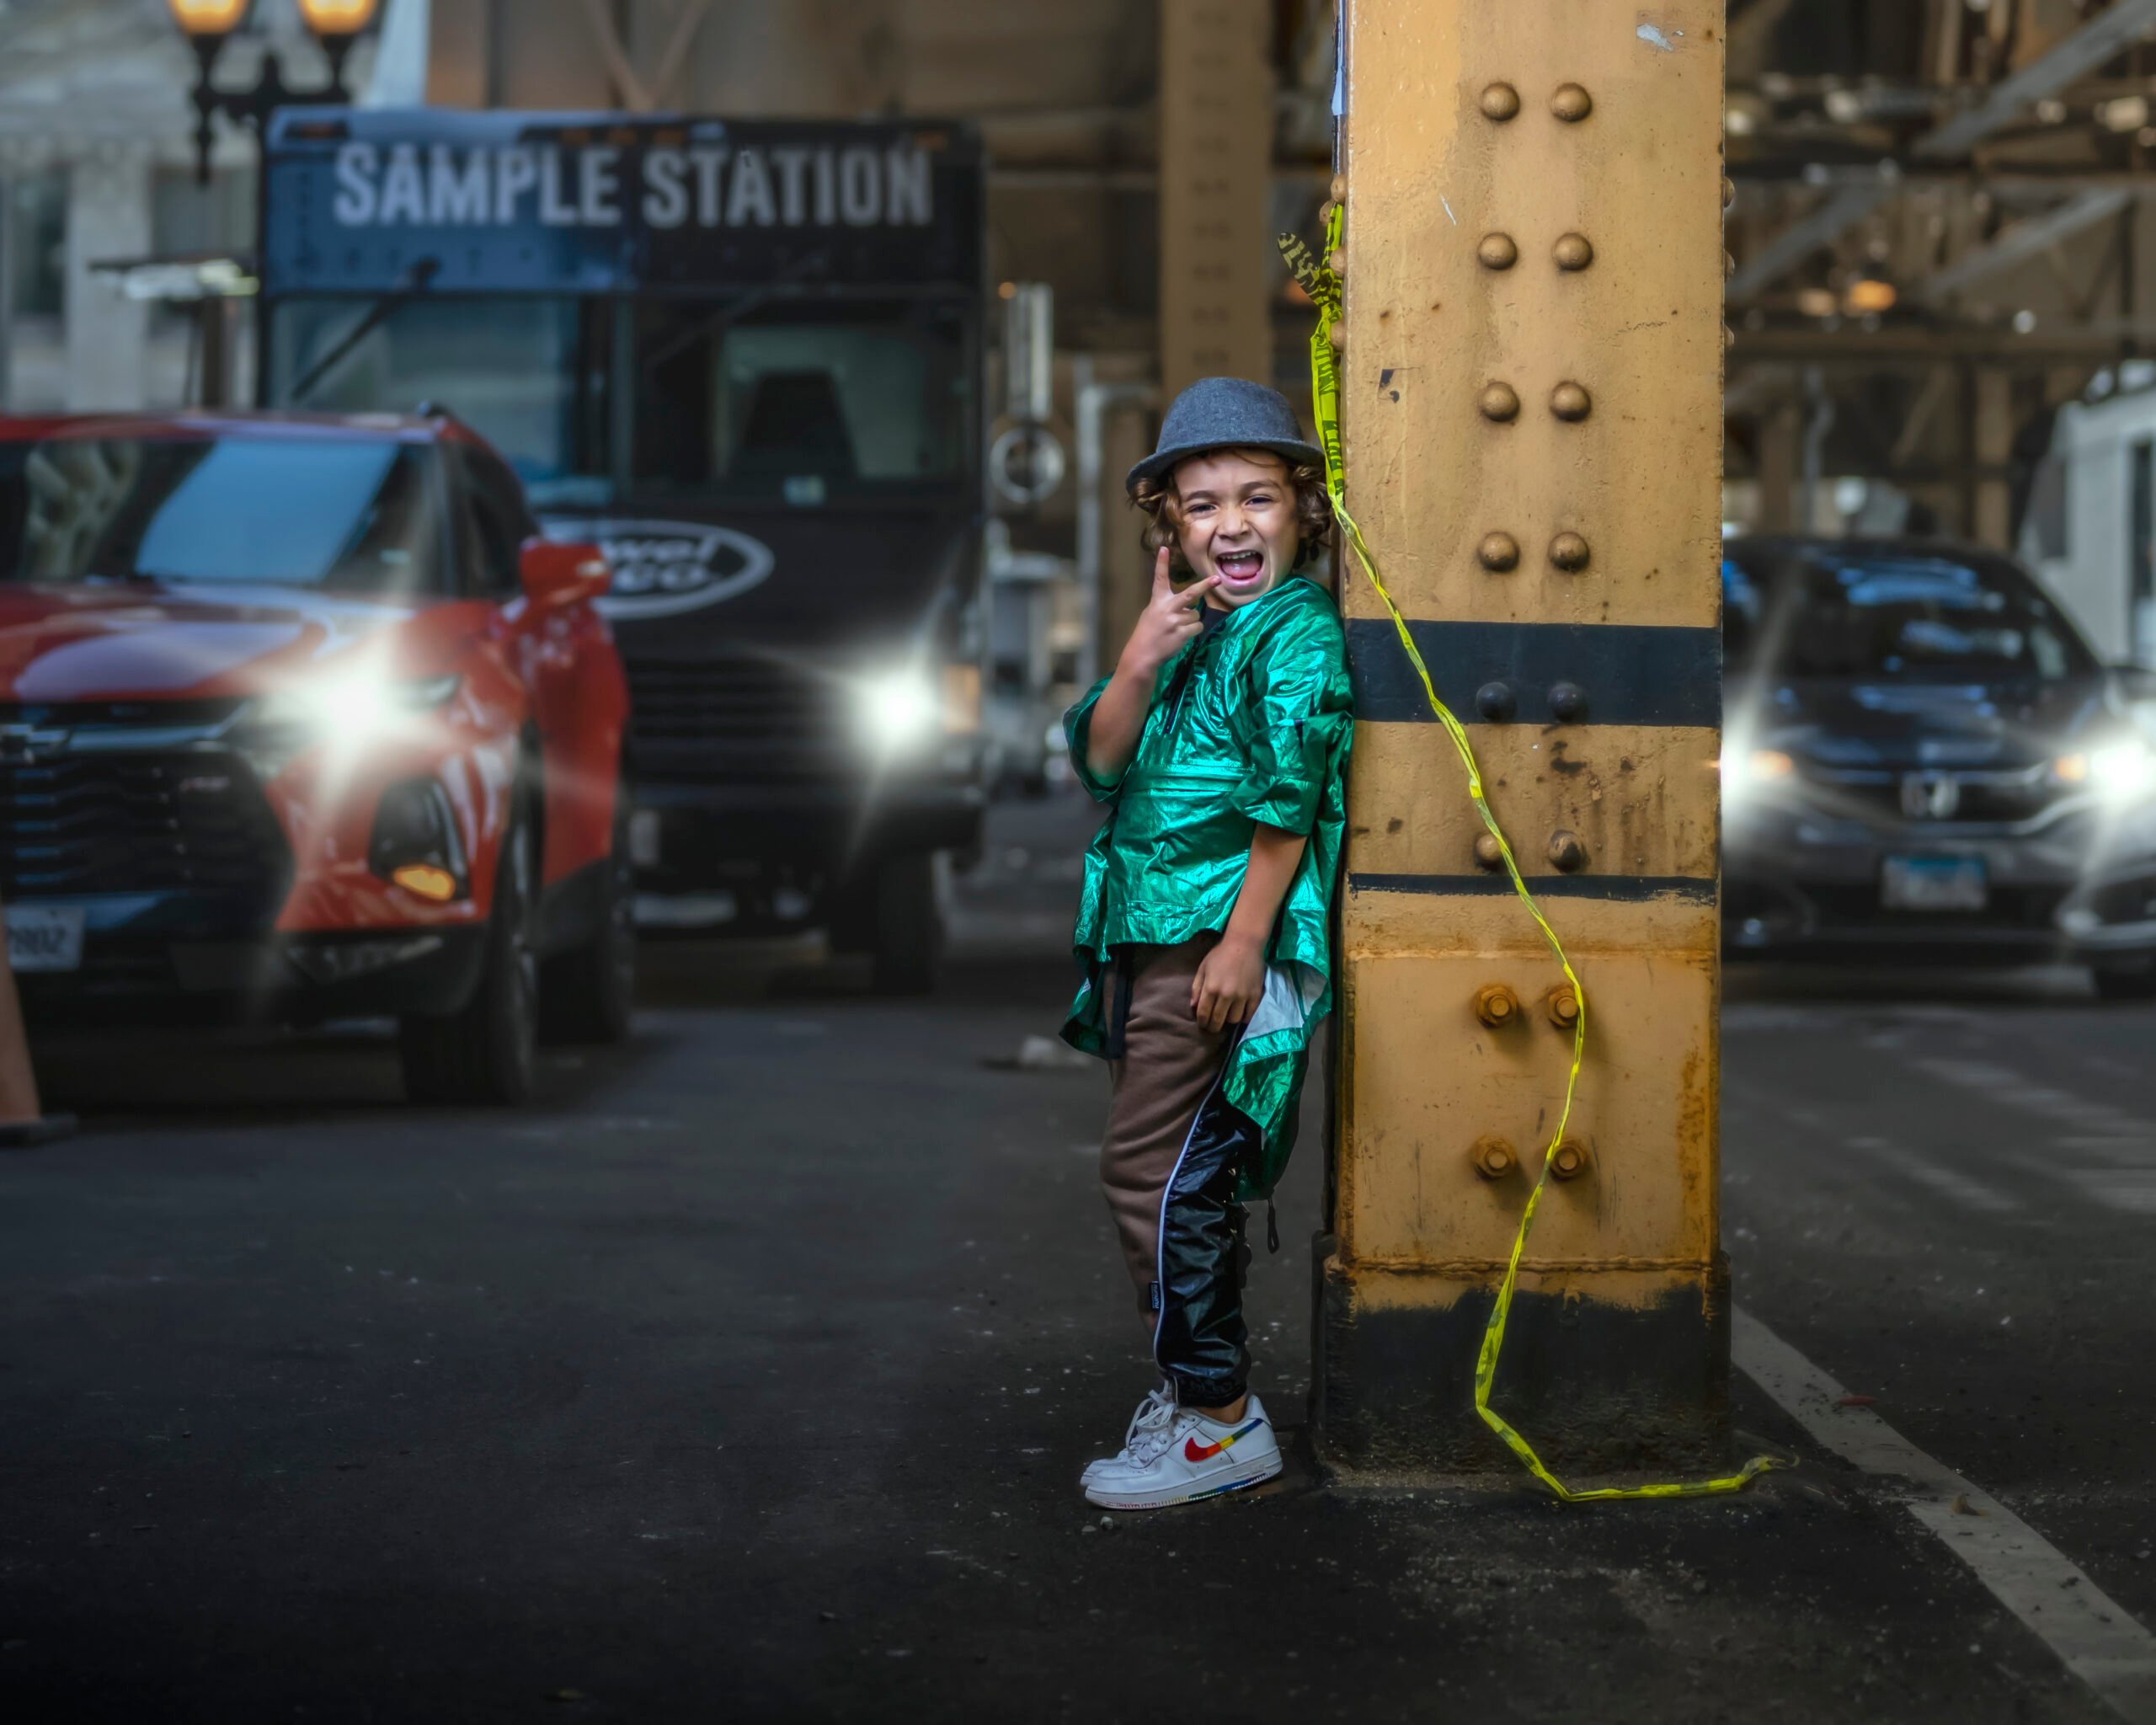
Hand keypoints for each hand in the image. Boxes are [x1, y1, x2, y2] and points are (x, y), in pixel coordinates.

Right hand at [1118, 548, 1221, 679]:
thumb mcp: (1152, 613)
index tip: (1164, 549)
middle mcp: (1167, 608)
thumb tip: (1189, 605)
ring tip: (1178, 629)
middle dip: (1205, 586)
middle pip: (1191, 593)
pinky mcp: (1182, 633)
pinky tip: (1181, 636)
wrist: (1143, 654)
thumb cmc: (1147, 632)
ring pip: (1196, 615)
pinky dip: (1192, 631)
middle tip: (1217, 579)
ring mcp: (1175, 621)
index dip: (1161, 563)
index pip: (1160, 578)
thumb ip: (1168, 606)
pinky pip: (1197, 627)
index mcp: (1158, 600)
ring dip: (1191, 621)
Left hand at [1190, 932, 1265, 1033]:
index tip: (1202, 1024)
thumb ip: (1196, 988)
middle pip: (1218, 1020)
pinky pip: (1248, 1015)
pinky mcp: (1255, 995)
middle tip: (1212, 1027)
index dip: (1202, 1022)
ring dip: (1228, 1020)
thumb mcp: (1203, 968)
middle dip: (1213, 1027)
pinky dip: (1243, 1018)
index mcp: (1211, 988)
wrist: (1244, 943)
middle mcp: (1226, 995)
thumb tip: (1193, 1007)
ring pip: (1233, 1020)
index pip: (1203, 1013)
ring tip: (1227, 1016)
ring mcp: (1242, 996)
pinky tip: (1239, 1014)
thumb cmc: (1220, 954)